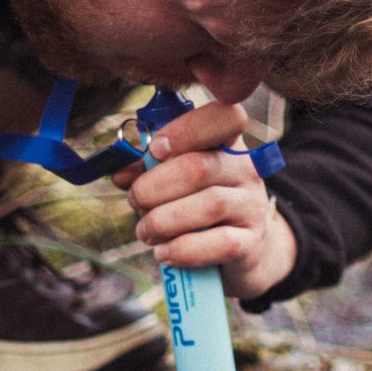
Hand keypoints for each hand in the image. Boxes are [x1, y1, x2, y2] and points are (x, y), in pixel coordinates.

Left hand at [112, 100, 296, 300]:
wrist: (239, 245)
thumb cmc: (196, 202)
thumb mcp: (175, 178)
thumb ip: (147, 169)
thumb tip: (120, 172)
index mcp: (227, 142)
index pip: (226, 118)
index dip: (187, 130)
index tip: (156, 150)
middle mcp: (246, 169)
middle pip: (200, 168)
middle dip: (153, 187)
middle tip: (134, 200)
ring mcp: (251, 205)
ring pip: (209, 205)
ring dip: (164, 220)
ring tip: (145, 231)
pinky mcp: (250, 241)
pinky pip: (220, 244)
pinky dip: (184, 249)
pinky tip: (163, 252)